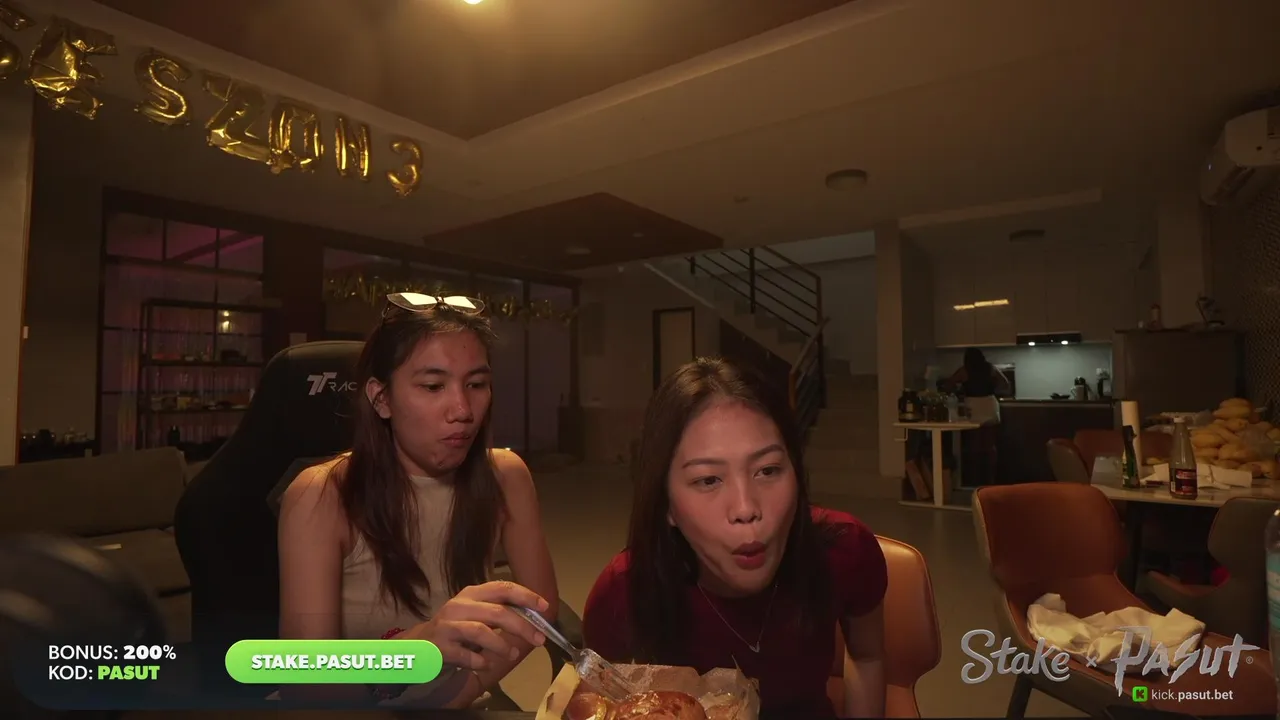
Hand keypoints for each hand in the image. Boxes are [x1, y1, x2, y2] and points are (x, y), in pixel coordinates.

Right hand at [400, 581, 548, 669]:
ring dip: (501, 644)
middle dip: (522, 626)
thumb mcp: (476, 613)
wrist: (420, 644)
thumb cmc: (456, 628)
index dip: (526, 596)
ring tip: (511, 654)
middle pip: (498, 612)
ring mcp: (448, 625)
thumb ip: (500, 613)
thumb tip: (534, 620)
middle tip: (539, 639)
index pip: (503, 588)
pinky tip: (486, 665)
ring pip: (481, 631)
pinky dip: (480, 661)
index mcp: (472, 593)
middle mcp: (460, 605)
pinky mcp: (440, 646)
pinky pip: (465, 655)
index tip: (544, 607)